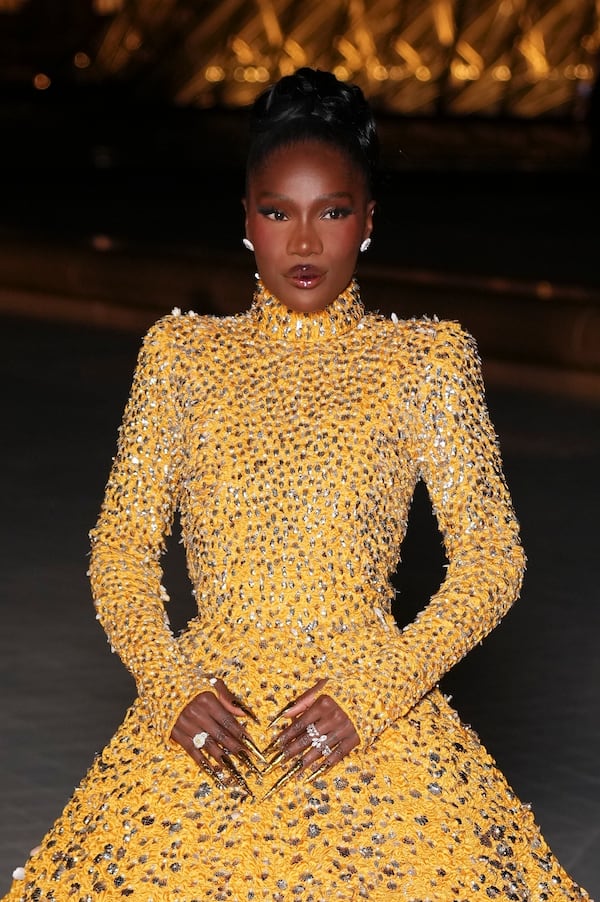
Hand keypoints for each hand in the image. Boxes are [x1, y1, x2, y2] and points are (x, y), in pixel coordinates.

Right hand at [171, 678, 263, 796]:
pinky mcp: (176, 734)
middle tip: (247, 758)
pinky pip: (192, 750)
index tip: (251, 742)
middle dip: (235, 747)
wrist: (160, 684)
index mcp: (206, 700)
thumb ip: (227, 697)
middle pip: (220, 735)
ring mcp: (185, 725)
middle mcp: (196, 714)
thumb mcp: (209, 682)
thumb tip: (244, 713)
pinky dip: (203, 761)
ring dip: (222, 757)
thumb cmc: (189, 683)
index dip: (241, 732)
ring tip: (234, 768)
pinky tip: (213, 769)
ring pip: (208, 745)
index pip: (228, 720)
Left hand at [262, 678, 358, 798]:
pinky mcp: (354, 739)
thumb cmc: (342, 689)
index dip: (287, 735)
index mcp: (323, 704)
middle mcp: (332, 718)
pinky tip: (317, 770)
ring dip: (306, 761)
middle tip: (281, 760)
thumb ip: (302, 701)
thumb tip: (284, 715)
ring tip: (295, 769)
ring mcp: (344, 730)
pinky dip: (327, 764)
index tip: (277, 744)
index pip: (300, 724)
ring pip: (321, 749)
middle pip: (307, 738)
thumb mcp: (322, 688)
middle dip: (293, 750)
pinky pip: (338, 754)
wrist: (371, 693)